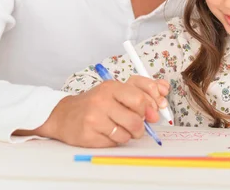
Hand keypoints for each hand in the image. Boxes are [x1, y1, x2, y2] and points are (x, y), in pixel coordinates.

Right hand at [31, 79, 165, 147]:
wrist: (65, 115)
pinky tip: (107, 133)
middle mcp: (102, 100)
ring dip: (129, 134)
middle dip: (142, 124)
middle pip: (137, 117)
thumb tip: (164, 92)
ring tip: (119, 128)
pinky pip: (115, 142)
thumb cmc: (95, 103)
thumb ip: (141, 90)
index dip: (151, 106)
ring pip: (127, 132)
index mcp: (111, 86)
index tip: (153, 112)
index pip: (140, 96)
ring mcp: (95, 117)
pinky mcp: (89, 134)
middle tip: (137, 125)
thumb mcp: (116, 91)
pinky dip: (116, 141)